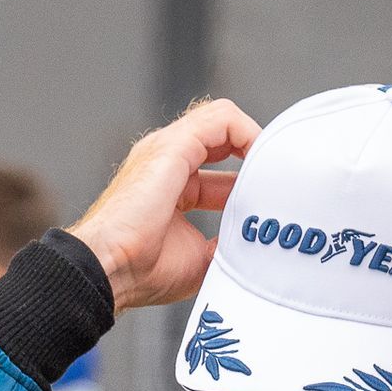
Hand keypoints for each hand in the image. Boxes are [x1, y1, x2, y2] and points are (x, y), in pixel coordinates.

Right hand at [67, 98, 260, 312]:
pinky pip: (222, 119)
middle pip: (223, 139)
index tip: (271, 201)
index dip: (249, 181)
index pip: (219, 168)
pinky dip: (250, 134)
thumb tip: (253, 247)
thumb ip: (226, 245)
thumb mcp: (201, 260)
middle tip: (281, 185)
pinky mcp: (172, 146)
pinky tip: (263, 162)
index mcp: (171, 187)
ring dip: (256, 142)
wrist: (110, 270)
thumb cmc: (142, 271)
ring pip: (223, 121)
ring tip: (276, 171)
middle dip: (255, 158)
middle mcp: (167, 162)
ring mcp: (167, 150)